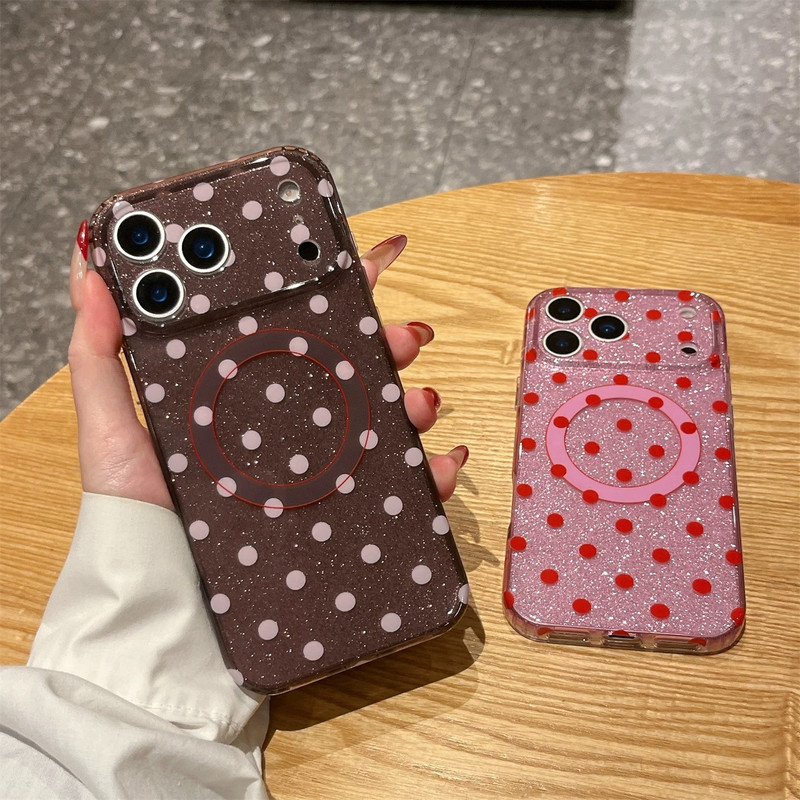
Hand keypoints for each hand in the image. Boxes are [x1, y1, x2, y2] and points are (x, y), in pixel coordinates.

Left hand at [68, 225, 468, 509]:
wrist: (160, 603)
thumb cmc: (134, 513)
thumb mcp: (111, 426)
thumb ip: (101, 352)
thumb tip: (86, 265)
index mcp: (247, 395)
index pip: (299, 330)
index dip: (340, 292)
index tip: (372, 260)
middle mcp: (290, 428)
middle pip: (356, 370)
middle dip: (392, 344)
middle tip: (407, 338)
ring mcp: (319, 472)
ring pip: (386, 423)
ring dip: (416, 405)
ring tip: (419, 405)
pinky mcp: (339, 518)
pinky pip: (399, 492)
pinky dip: (430, 476)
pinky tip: (439, 467)